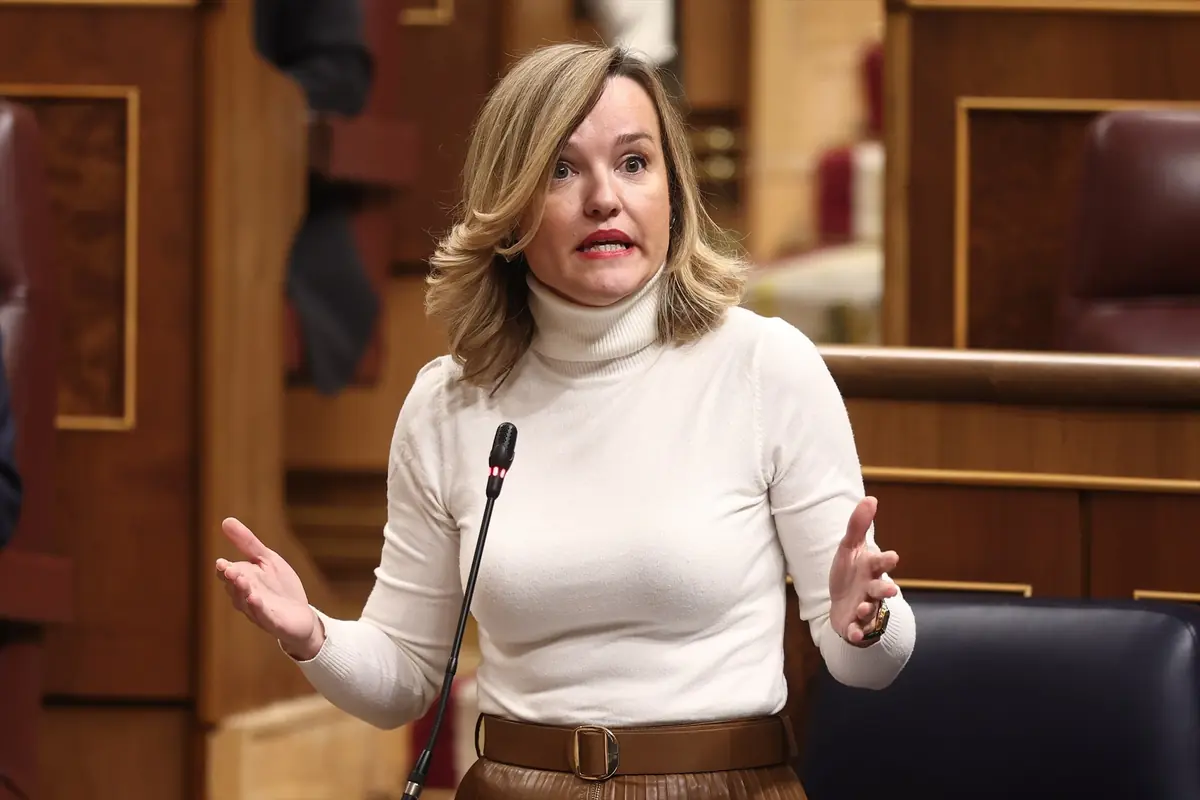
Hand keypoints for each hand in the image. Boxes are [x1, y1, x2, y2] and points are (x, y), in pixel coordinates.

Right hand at [215, 517, 323, 659]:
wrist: (301, 615)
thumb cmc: (280, 586)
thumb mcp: (267, 559)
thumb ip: (247, 543)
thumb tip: (225, 520)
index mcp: (243, 581)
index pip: (228, 574)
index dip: (224, 570)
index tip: (221, 562)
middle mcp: (246, 597)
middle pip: (235, 588)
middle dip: (232, 579)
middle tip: (229, 569)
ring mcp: (259, 611)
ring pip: (245, 602)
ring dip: (242, 591)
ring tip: (241, 579)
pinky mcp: (273, 622)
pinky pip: (263, 616)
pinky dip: (257, 608)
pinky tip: (254, 598)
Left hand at [828, 497, 899, 645]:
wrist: (841, 604)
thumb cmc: (849, 573)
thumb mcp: (849, 548)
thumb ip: (858, 525)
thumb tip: (871, 498)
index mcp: (871, 569)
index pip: (880, 563)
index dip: (886, 560)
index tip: (892, 556)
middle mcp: (872, 589)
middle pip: (881, 589)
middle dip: (885, 589)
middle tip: (890, 589)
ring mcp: (865, 609)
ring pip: (871, 611)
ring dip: (868, 610)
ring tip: (863, 607)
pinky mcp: (855, 625)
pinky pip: (858, 631)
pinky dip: (857, 633)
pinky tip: (853, 634)